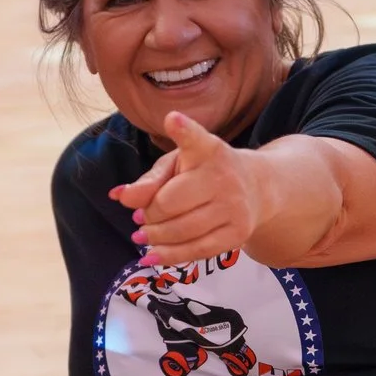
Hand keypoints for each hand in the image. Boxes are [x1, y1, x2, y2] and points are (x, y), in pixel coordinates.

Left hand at [111, 111, 262, 265]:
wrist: (256, 188)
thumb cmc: (205, 172)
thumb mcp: (177, 165)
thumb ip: (149, 180)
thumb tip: (120, 197)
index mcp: (208, 150)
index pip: (194, 140)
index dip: (184, 130)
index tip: (172, 120)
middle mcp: (224, 177)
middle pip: (168, 204)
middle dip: (148, 214)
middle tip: (143, 216)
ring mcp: (234, 207)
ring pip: (180, 231)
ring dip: (154, 236)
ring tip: (143, 235)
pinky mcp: (237, 233)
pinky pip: (196, 250)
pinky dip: (169, 255)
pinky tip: (151, 255)